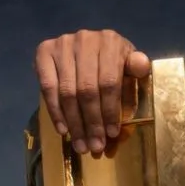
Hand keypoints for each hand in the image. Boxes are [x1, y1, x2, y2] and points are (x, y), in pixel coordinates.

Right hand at [34, 29, 150, 153]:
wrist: (92, 45)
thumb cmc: (116, 60)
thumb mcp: (131, 63)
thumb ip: (137, 68)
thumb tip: (140, 65)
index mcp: (110, 41)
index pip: (109, 83)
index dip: (110, 110)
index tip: (111, 134)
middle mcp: (84, 39)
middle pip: (86, 90)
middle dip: (91, 122)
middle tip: (94, 146)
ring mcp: (62, 45)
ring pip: (67, 92)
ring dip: (74, 123)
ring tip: (81, 145)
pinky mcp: (43, 51)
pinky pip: (47, 88)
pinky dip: (55, 111)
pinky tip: (63, 129)